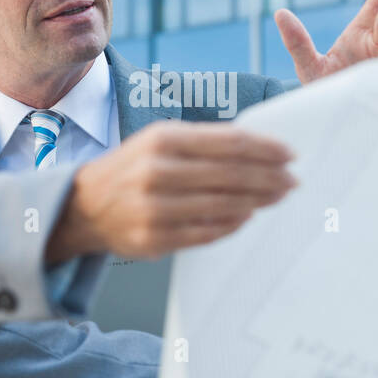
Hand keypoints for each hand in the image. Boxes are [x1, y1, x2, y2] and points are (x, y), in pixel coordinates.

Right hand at [46, 121, 295, 261]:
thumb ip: (205, 142)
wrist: (85, 205)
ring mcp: (154, 208)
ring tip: (276, 197)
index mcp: (163, 139)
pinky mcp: (154, 238)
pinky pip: (205, 233)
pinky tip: (246, 216)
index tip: (290, 155)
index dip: (265, 149)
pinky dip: (231, 224)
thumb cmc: (134, 168)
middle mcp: (157, 171)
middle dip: (268, 178)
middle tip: (292, 181)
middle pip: (230, 175)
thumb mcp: (162, 140)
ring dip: (256, 201)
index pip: (229, 142)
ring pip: (222, 205)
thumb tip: (259, 150)